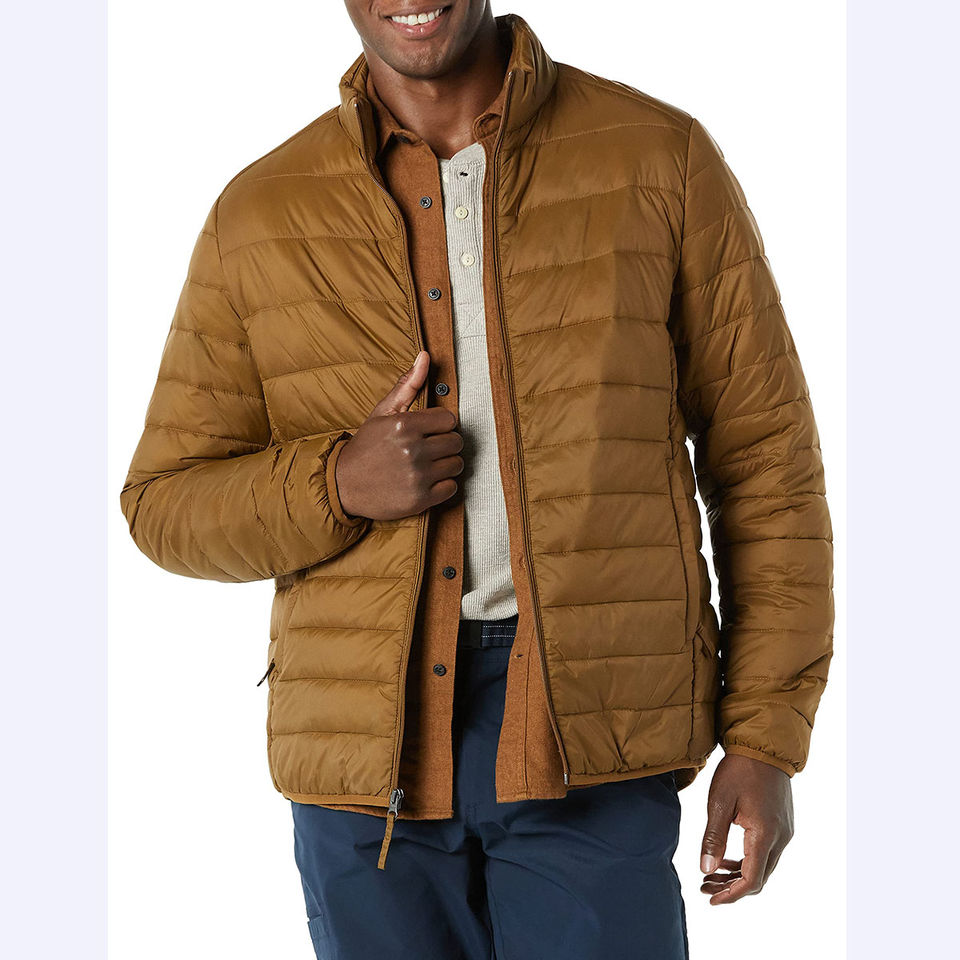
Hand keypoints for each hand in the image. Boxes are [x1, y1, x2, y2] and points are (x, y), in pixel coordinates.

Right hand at [334, 350, 464, 520]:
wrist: (343, 484)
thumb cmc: (366, 446)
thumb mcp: (382, 412)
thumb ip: (407, 385)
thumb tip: (425, 356)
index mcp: (405, 424)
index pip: (450, 420)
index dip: (440, 426)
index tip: (429, 431)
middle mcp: (413, 450)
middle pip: (456, 443)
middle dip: (444, 444)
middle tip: (427, 448)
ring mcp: (417, 476)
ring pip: (456, 465)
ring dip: (445, 464)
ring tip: (426, 464)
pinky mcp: (420, 499)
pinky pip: (451, 488)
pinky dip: (443, 485)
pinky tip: (426, 481)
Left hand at [699, 753, 793, 903]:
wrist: (763, 747)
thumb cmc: (739, 770)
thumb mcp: (719, 802)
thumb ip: (713, 838)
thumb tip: (706, 869)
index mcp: (765, 834)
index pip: (751, 880)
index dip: (731, 895)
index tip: (710, 898)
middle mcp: (781, 838)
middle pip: (759, 878)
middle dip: (731, 887)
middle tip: (705, 886)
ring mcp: (785, 832)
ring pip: (763, 867)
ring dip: (739, 874)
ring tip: (711, 874)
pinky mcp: (783, 825)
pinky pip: (767, 853)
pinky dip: (747, 860)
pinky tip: (727, 856)